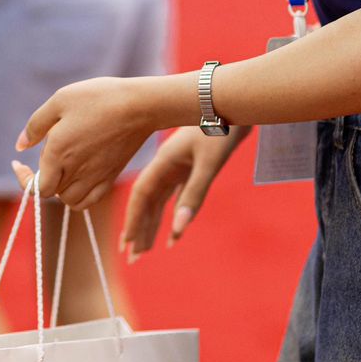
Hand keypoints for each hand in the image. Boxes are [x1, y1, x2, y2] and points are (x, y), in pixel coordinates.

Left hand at [17, 76, 160, 209]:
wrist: (140, 105)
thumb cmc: (98, 98)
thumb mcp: (60, 100)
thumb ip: (35, 125)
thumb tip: (20, 146)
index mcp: (59, 153)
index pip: (38, 187)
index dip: (25, 179)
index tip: (19, 164)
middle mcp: (76, 171)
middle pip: (52, 192)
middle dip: (43, 176)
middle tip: (49, 149)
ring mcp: (96, 177)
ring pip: (70, 200)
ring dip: (61, 189)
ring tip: (62, 165)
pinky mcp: (111, 176)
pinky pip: (90, 200)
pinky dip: (80, 196)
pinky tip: (79, 176)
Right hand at [120, 125, 249, 259]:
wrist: (233, 104)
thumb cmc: (220, 129)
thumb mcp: (209, 163)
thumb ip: (194, 195)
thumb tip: (179, 228)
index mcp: (164, 163)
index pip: (142, 196)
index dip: (133, 219)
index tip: (127, 243)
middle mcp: (166, 166)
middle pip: (147, 202)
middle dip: (138, 229)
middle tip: (131, 257)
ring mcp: (178, 168)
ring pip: (160, 202)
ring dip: (152, 226)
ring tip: (144, 250)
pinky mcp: (191, 168)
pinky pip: (177, 198)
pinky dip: (174, 217)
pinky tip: (174, 234)